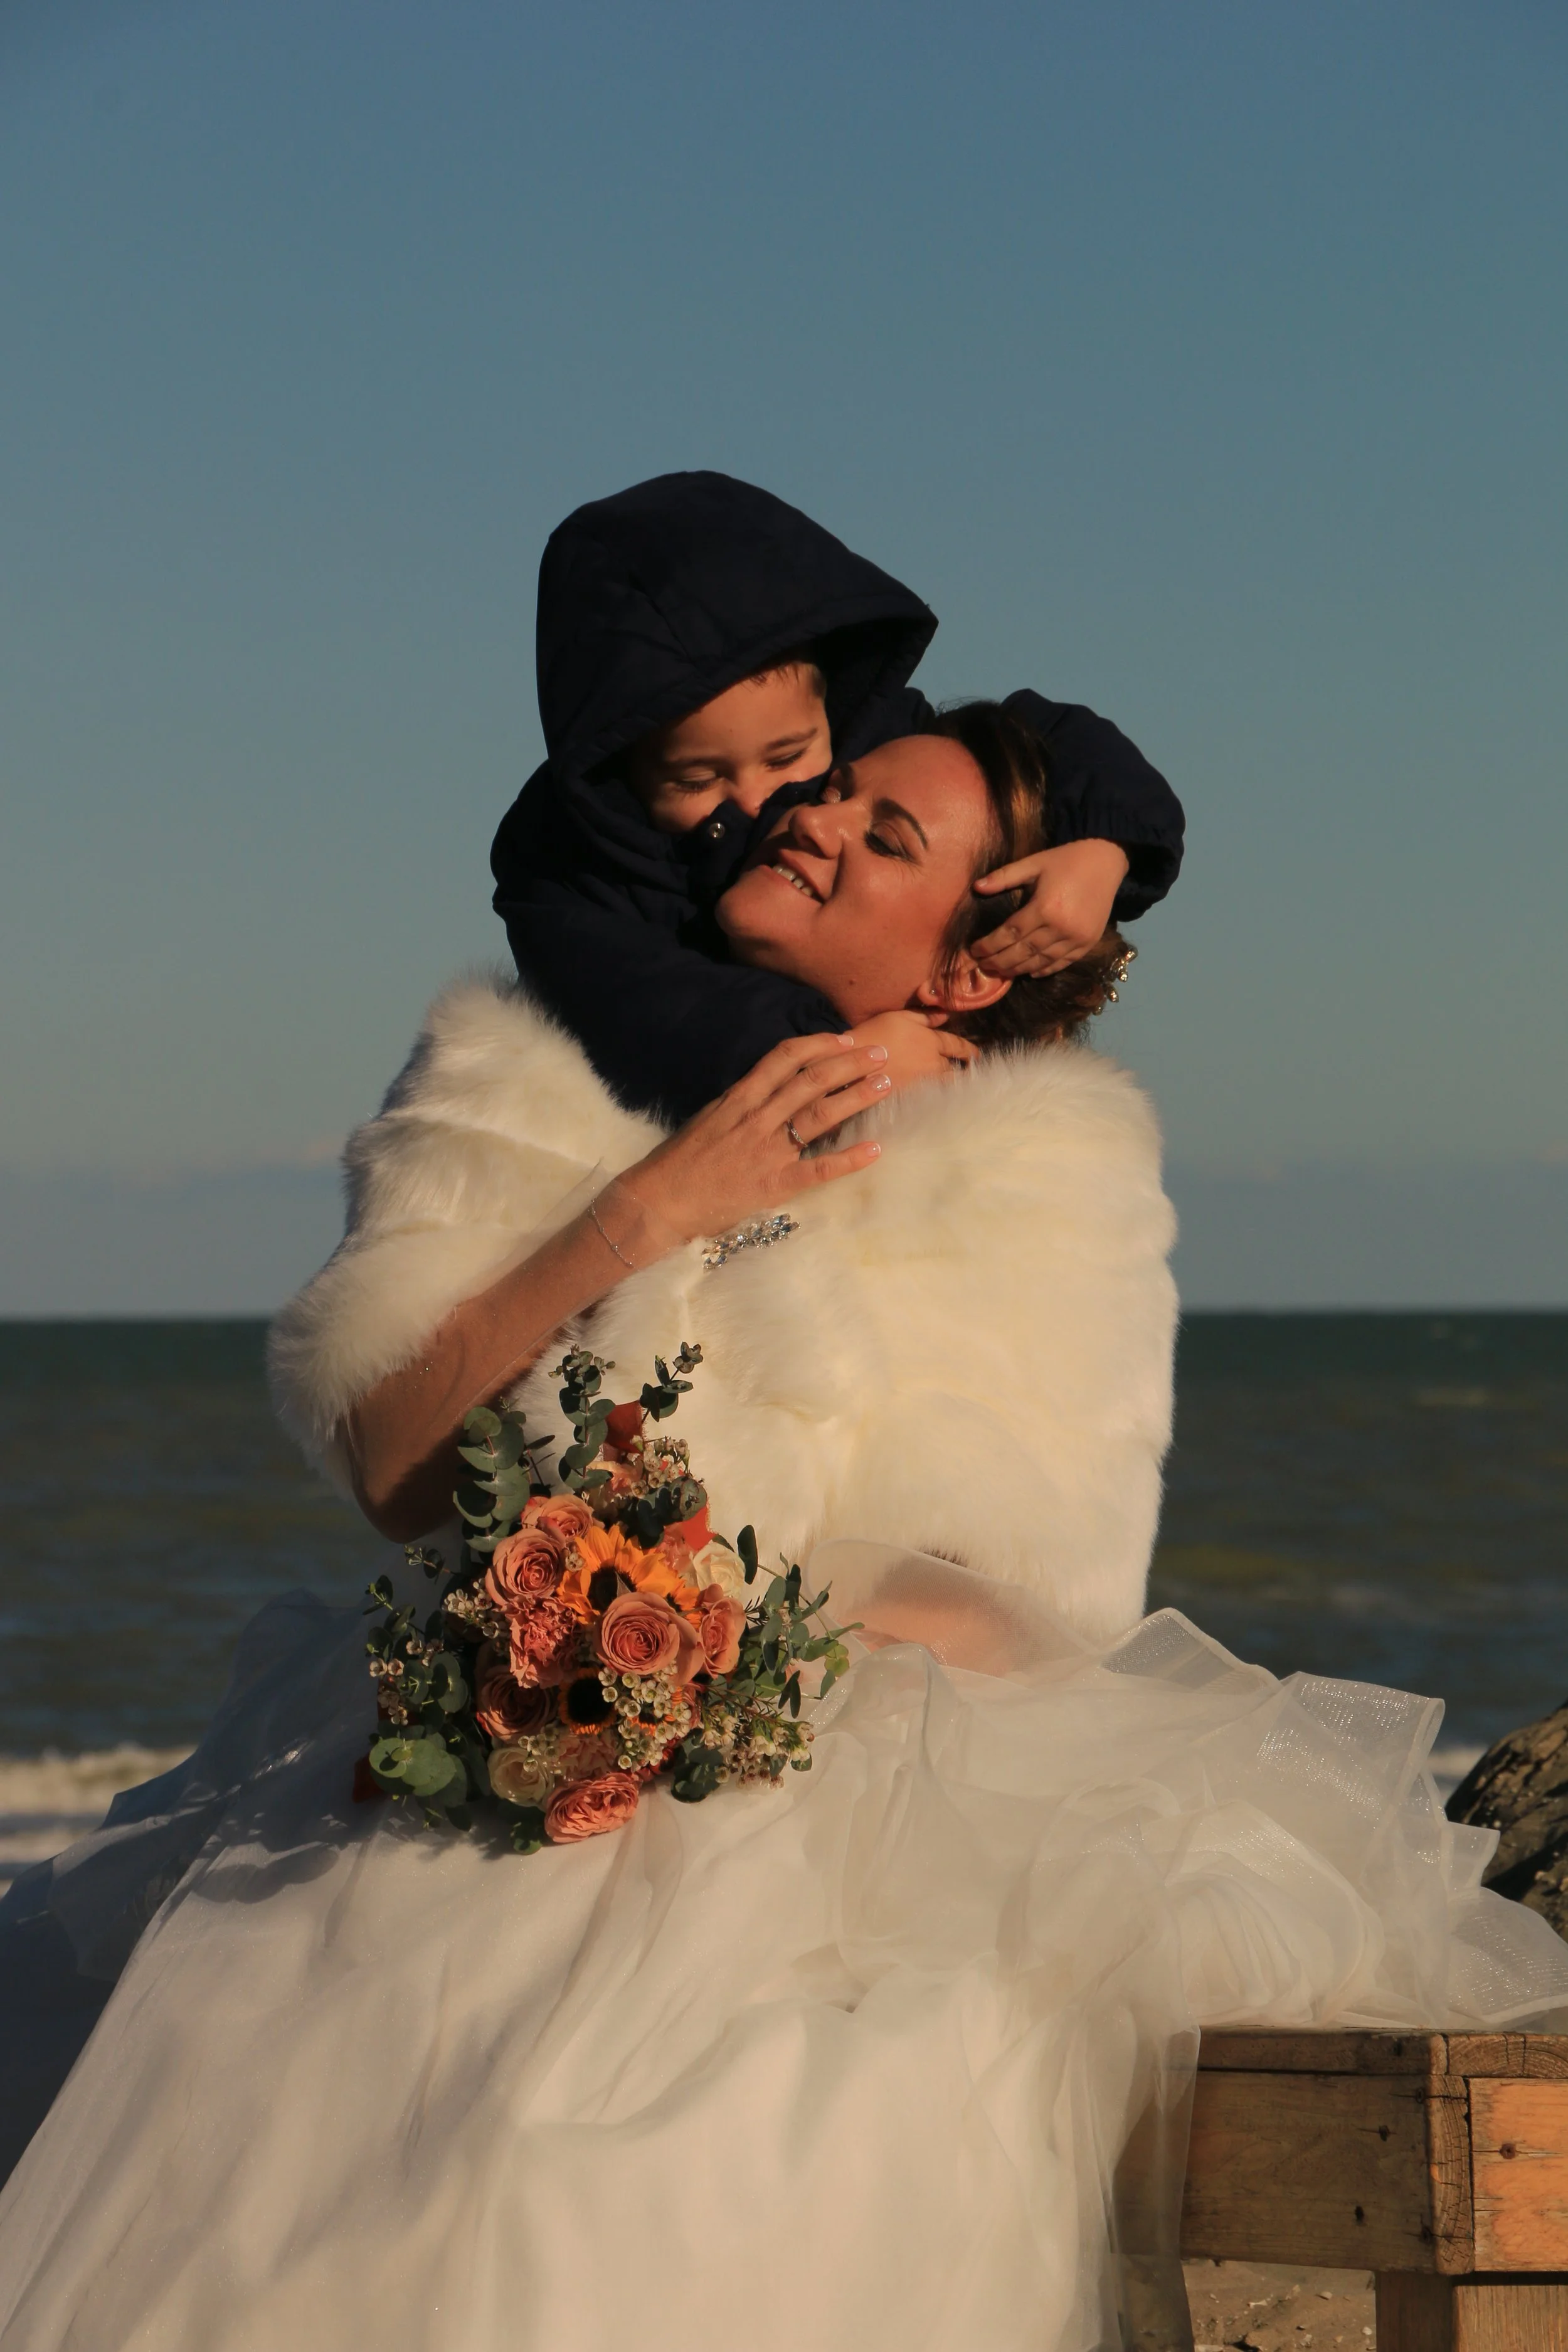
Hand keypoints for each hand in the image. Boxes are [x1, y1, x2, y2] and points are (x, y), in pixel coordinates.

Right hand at [626, 1033, 891, 1242]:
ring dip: (857, 1096)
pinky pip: (819, 1169)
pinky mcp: (774, 1185)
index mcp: (739, 1098)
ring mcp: (767, 1151)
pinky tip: (876, 1148)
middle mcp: (757, 1118)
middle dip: (851, 1063)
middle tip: (881, 1052)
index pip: (785, 1058)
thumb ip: (742, 1101)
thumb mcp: (709, 1117)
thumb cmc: (680, 1161)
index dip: (819, 1044)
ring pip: (821, 1115)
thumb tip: (769, 1085)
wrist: (659, 1202)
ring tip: (886, 1084)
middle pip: (812, 1080)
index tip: (845, 1040)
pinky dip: (849, 1158)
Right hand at [852, 1008, 976, 1092]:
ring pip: (946, 1085)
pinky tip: (939, 1099)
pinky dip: (938, 1096)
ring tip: (959, 1088)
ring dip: (954, 1085)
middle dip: (964, 1071)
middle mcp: (932, 1063)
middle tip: (971, 1074)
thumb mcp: (899, 1016)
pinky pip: (931, 1097)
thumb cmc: (875, 1033)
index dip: (969, 1050)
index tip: (977, 1055)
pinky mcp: (911, 1097)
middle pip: (955, 1070)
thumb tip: (945, 1015)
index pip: (957, 1046)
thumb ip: (924, 1016)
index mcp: (931, 1041)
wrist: (854, 1061)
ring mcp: (922, 1082)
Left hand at [970, 839, 1129, 977]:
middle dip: (1000, 962)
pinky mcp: (1088, 943)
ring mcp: (1077, 938)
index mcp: (1044, 907)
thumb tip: (976, 887)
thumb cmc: (1065, 860)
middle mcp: (1061, 927)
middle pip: (1024, 952)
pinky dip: (1045, 969)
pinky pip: (1063, 963)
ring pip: (1042, 961)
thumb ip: (1004, 876)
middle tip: (983, 967)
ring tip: (1001, 972)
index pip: (1010, 933)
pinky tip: (1030, 972)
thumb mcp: (1033, 862)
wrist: (1105, 861)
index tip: (974, 951)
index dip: (990, 945)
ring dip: (1019, 969)